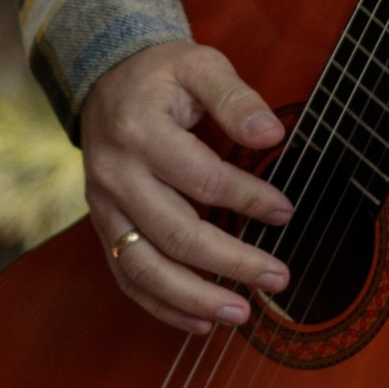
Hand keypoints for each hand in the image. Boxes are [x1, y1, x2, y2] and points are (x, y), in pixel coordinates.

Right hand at [83, 37, 292, 336]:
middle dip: (231, 262)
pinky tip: (201, 322)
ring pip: (144, 268)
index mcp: (139, 132)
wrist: (105, 81)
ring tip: (241, 313)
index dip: (248, 199)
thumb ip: (236, 99)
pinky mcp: (103, 227)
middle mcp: (115, 176)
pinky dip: (163, 306)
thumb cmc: (161, 76)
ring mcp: (104, 207)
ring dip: (194, 300)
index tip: (285, 210)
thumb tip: (271, 136)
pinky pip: (127, 277)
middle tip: (278, 277)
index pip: (202, 179)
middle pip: (175, 233)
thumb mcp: (200, 65)